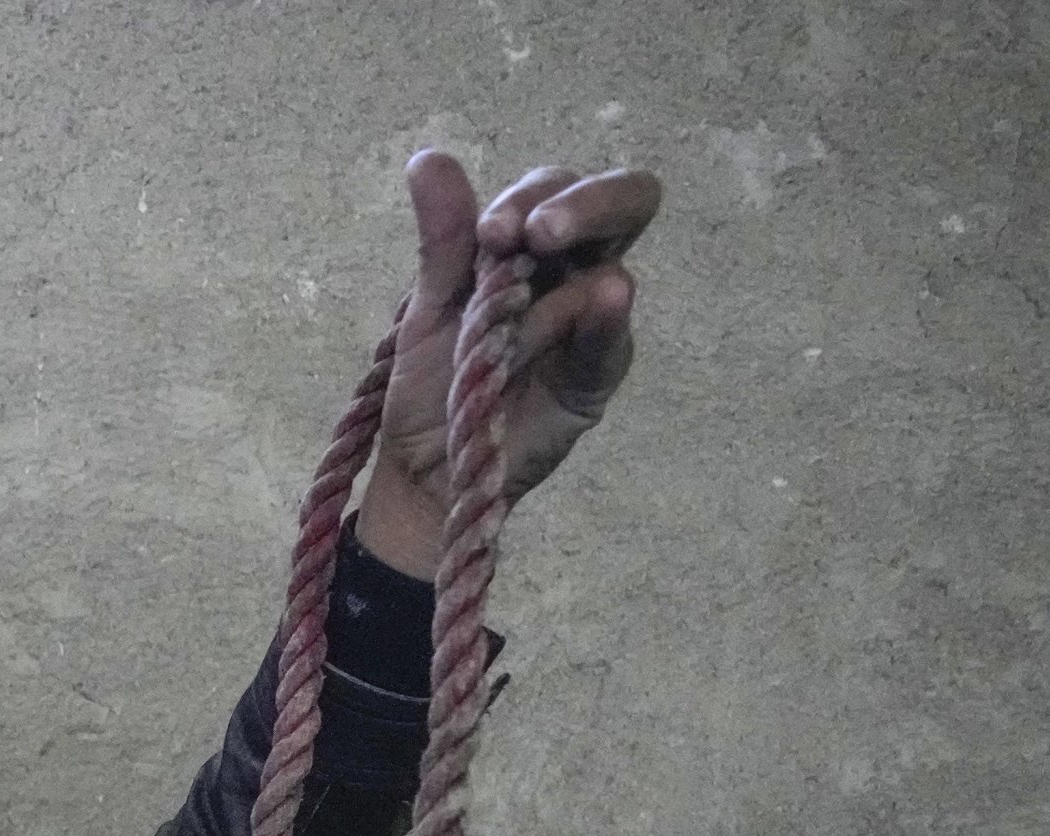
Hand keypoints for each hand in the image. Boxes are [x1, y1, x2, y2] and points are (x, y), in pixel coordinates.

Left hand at [355, 152, 656, 579]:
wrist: (427, 464)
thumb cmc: (437, 379)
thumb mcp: (431, 303)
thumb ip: (444, 237)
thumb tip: (429, 157)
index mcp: (535, 244)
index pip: (557, 189)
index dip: (531, 195)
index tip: (489, 230)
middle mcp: (575, 271)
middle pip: (621, 203)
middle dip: (584, 203)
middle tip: (537, 229)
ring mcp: (592, 323)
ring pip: (613, 265)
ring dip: (583, 247)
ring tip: (545, 248)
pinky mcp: (596, 376)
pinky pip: (612, 340)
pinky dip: (605, 315)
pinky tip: (603, 293)